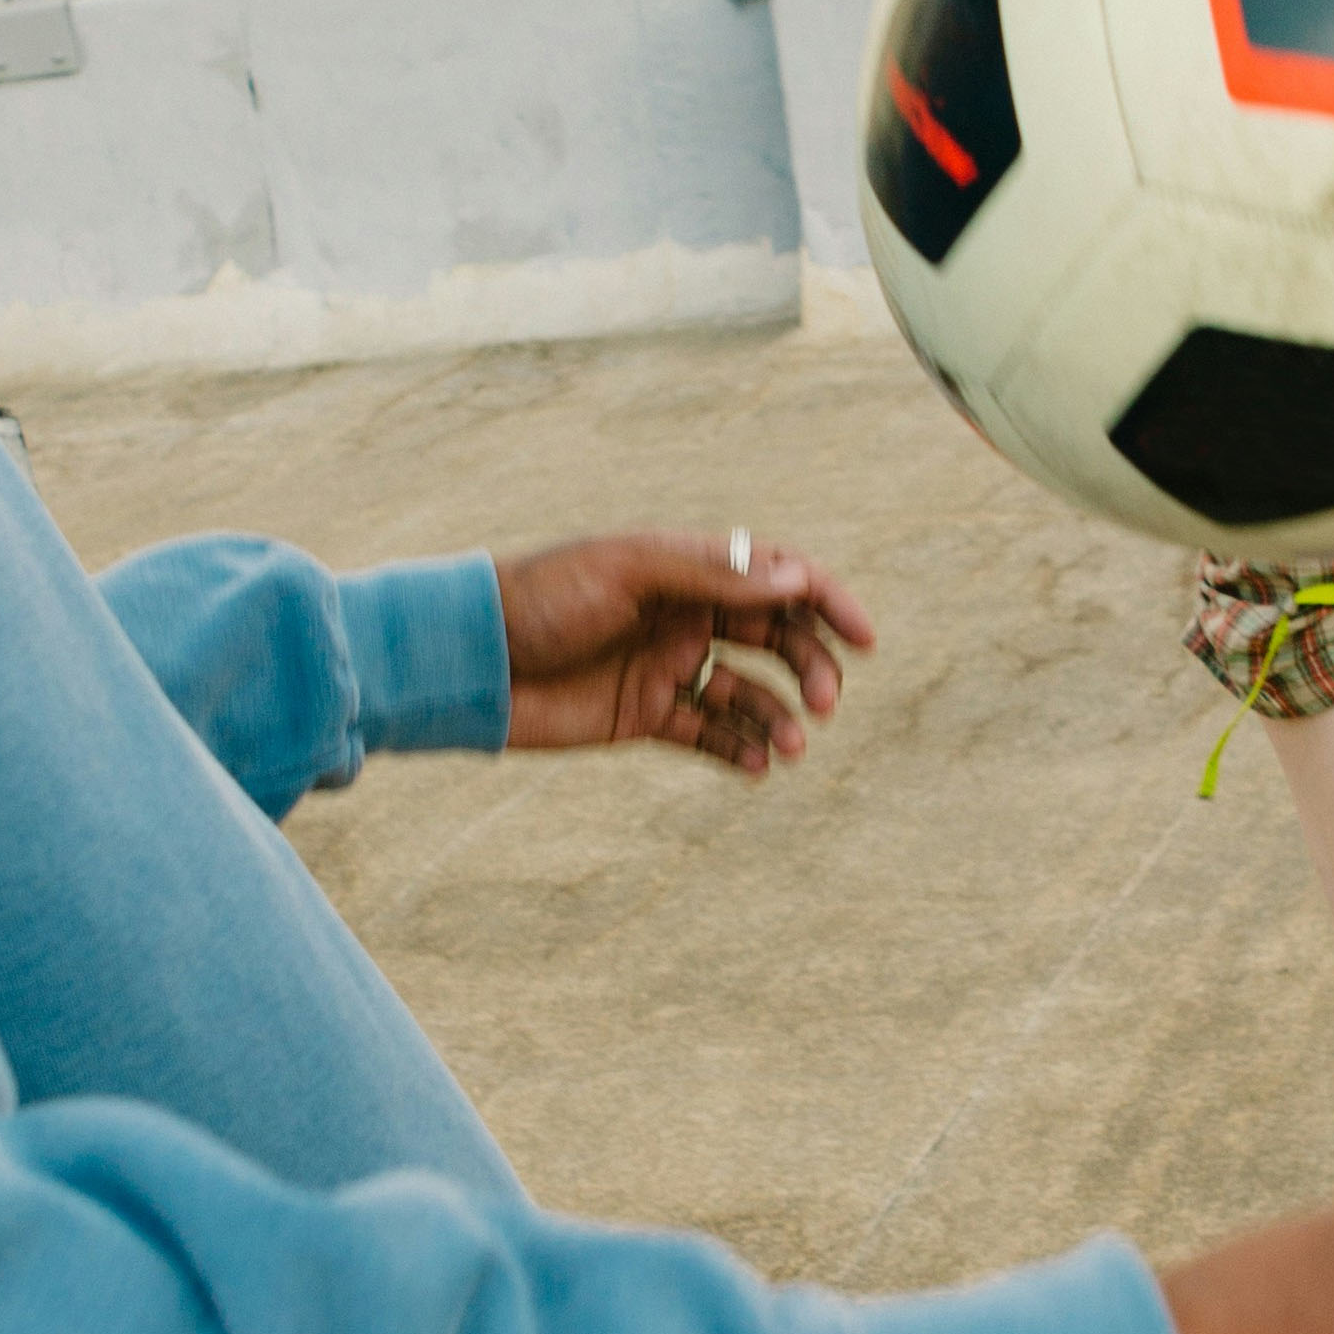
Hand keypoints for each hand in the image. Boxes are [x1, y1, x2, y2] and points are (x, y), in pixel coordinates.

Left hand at [494, 530, 877, 776]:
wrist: (469, 660)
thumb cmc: (542, 599)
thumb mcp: (630, 574)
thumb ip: (713, 577)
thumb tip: (797, 576)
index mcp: (686, 568)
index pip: (776, 577)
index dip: (827, 601)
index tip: (865, 639)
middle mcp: (684, 614)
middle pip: (775, 639)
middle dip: (811, 669)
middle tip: (824, 706)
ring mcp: (666, 665)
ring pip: (748, 692)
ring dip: (779, 717)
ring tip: (790, 748)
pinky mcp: (643, 715)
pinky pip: (708, 733)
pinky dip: (739, 749)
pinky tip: (758, 766)